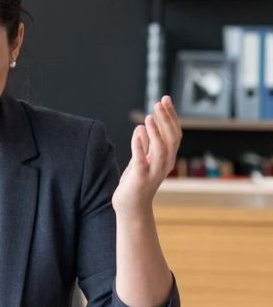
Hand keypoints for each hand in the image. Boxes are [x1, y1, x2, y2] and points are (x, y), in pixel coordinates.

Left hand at [113, 95, 181, 218]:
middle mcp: (164, 164)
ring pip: (160, 149)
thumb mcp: (141, 159)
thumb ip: (144, 144)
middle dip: (166, 120)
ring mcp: (153, 172)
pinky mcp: (139, 178)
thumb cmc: (136, 182)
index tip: (165, 99)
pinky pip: (141, 160)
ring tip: (149, 117)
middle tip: (158, 103)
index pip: (174, 134)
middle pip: (171, 139)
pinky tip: (137, 133)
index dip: (171, 116)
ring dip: (155, 132)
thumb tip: (142, 126)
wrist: (131, 207)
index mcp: (166, 157)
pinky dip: (139, 146)